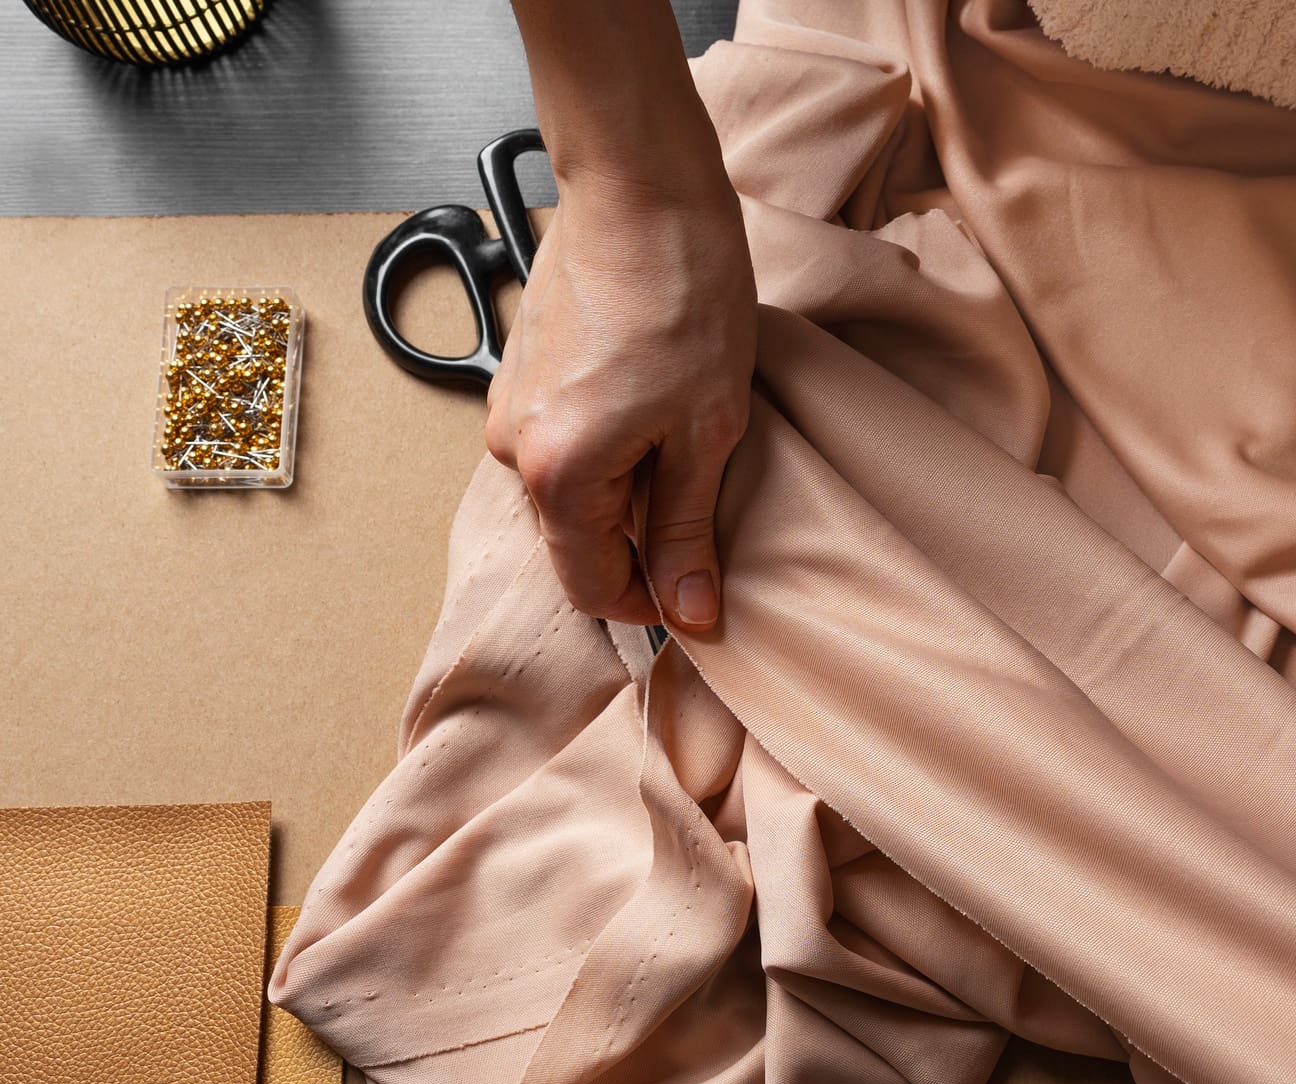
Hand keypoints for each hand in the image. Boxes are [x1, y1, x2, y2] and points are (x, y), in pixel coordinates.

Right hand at [485, 174, 754, 631]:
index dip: (651, 604)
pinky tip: (660, 409)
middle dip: (643, 544)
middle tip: (711, 514)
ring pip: (574, 490)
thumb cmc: (681, 293)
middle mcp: (512, 448)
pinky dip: (611, 447)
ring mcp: (511, 405)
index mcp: (557, 475)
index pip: (592, 587)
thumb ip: (689, 530)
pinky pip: (565, 442)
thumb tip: (690, 611)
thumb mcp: (707, 430)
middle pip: (579, 540)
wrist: (640, 186)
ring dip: (630, 491)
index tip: (700, 595)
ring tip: (689, 445)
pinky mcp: (522, 372)